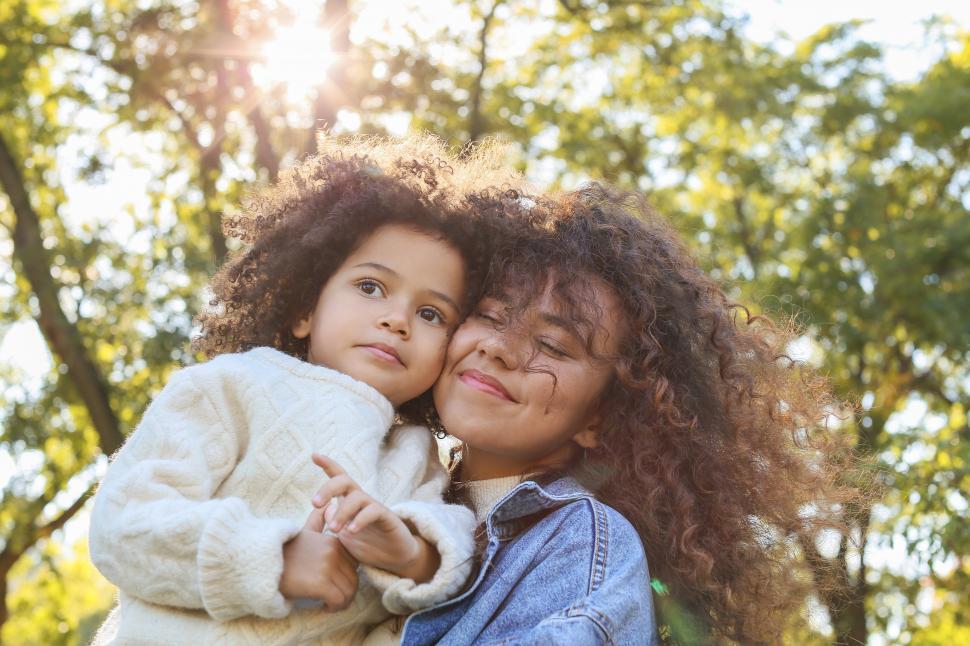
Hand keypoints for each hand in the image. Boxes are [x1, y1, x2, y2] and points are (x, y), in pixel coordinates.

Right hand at [279, 512, 358, 608]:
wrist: (261, 563)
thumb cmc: (282, 551)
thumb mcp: (303, 533)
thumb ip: (317, 522)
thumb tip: (327, 506)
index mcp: (332, 541)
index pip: (354, 564)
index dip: (347, 576)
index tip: (335, 585)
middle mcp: (333, 552)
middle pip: (354, 578)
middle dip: (346, 592)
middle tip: (334, 600)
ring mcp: (327, 567)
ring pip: (349, 591)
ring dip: (342, 602)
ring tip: (330, 604)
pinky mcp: (320, 583)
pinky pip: (339, 600)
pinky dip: (334, 607)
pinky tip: (324, 606)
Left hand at [309, 453, 439, 581]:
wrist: (394, 557)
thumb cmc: (367, 543)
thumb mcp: (343, 535)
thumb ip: (332, 522)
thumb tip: (322, 510)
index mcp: (349, 501)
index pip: (338, 478)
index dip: (328, 465)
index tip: (314, 455)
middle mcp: (361, 500)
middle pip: (344, 481)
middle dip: (327, 488)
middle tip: (314, 503)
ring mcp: (374, 507)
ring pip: (357, 497)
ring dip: (342, 512)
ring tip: (333, 528)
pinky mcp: (387, 517)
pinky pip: (373, 511)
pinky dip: (360, 520)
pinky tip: (351, 531)